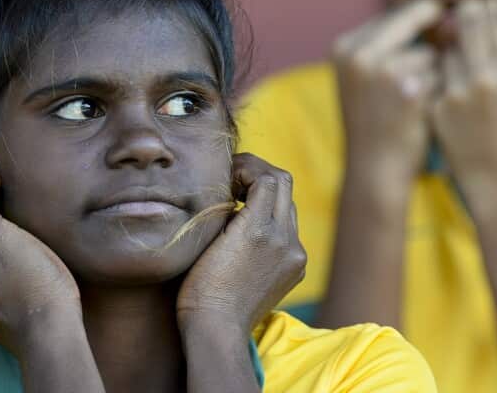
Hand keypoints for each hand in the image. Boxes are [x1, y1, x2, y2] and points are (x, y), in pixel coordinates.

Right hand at [176, 154, 306, 335]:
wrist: (217, 329)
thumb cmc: (199, 286)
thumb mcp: (207, 238)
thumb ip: (228, 208)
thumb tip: (235, 188)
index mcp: (259, 229)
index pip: (267, 177)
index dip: (247, 167)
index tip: (227, 173)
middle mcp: (284, 240)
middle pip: (284, 185)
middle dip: (260, 174)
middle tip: (237, 177)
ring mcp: (294, 255)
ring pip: (288, 207)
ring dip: (268, 197)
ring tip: (241, 201)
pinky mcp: (296, 268)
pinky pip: (290, 231)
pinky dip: (273, 221)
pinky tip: (251, 230)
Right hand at [332, 0, 442, 186]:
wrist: (374, 170)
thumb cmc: (377, 121)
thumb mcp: (367, 76)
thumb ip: (392, 42)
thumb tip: (440, 7)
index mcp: (345, 45)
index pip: (393, 14)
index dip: (418, 25)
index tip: (426, 46)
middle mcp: (358, 53)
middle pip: (414, 22)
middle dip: (431, 40)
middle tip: (432, 69)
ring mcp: (381, 70)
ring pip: (431, 51)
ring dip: (437, 71)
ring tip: (419, 101)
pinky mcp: (407, 89)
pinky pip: (441, 74)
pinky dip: (441, 91)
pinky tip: (427, 112)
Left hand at [431, 0, 496, 206]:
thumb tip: (487, 21)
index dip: (486, 4)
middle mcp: (490, 74)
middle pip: (469, 21)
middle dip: (463, 11)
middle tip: (459, 5)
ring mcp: (461, 89)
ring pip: (447, 46)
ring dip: (448, 44)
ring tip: (451, 47)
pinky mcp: (439, 104)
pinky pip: (434, 74)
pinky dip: (436, 71)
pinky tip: (439, 77)